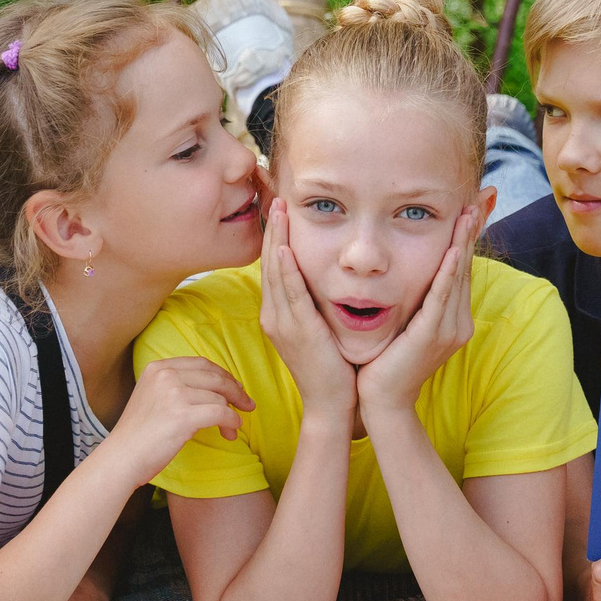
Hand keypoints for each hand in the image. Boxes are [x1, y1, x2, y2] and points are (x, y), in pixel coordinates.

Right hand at [107, 356, 253, 483]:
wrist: (121, 458)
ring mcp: (174, 394)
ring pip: (219, 397)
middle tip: (247, 404)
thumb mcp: (152, 397)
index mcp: (158, 367)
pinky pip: (221, 414)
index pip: (201, 363)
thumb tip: (218, 388)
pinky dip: (231, 422)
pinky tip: (231, 431)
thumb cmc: (139, 434)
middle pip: (215, 377)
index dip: (223, 375)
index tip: (235, 387)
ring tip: (231, 430)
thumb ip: (176, 386)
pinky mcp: (183, 415)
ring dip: (231, 414)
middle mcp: (166, 375)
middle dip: (235, 391)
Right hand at [257, 198, 356, 425]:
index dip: (274, 237)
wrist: (331, 404)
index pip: (273, 267)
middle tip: (275, 196)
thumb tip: (322, 281)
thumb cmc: (330, 367)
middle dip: (272, 229)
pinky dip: (286, 269)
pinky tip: (285, 248)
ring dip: (277, 238)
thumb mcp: (316, 330)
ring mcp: (282, 323)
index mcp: (278, 314)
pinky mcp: (298, 331)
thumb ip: (314, 305)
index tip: (279, 210)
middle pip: (269, 263)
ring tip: (278, 209)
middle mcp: (274, 315)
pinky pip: (290, 293)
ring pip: (276, 272)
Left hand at [354, 205, 479, 418]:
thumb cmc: (386, 362)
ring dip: (463, 242)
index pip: (460, 267)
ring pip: (457, 277)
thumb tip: (407, 273)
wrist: (382, 401)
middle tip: (479, 197)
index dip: (467, 236)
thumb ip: (412, 301)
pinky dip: (447, 272)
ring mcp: (449, 329)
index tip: (472, 206)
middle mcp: (458, 321)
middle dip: (471, 231)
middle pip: (464, 266)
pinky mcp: (433, 335)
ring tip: (469, 212)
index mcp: (452, 317)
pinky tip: (453, 249)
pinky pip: (442, 297)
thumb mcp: (404, 324)